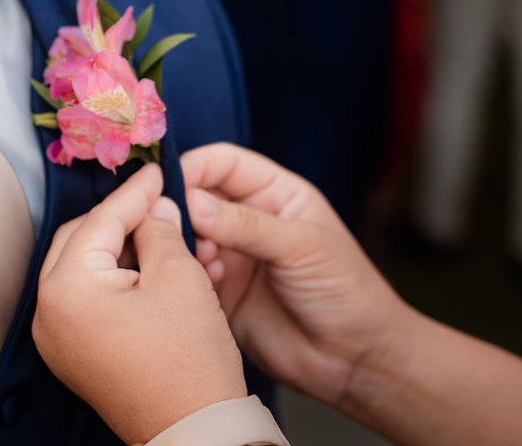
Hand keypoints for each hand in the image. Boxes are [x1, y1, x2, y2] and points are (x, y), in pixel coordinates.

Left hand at [33, 164, 246, 444]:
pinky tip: (147, 268)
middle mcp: (47, 313)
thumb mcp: (179, 277)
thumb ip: (160, 230)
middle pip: (80, 241)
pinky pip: (86, 301)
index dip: (135, 193)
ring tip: (160, 234)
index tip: (158, 171)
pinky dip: (113, 279)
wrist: (196, 432)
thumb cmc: (188, 360)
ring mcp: (57, 339)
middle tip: (159, 202)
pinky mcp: (74, 356)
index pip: (99, 221)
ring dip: (117, 249)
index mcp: (65, 288)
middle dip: (120, 220)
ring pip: (82, 270)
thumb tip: (155, 209)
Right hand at [183, 144, 415, 407]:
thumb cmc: (345, 290)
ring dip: (184, 241)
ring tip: (203, 257)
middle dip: (180, 205)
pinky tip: (207, 282)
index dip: (195, 166)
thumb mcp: (302, 246)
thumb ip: (247, 224)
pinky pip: (189, 273)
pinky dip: (186, 273)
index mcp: (274, 193)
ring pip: (188, 235)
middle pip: (197, 196)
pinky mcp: (220, 293)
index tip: (168, 182)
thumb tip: (193, 203)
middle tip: (168, 221)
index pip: (223, 163)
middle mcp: (247, 220)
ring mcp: (232, 256)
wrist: (354, 359)